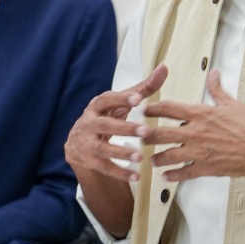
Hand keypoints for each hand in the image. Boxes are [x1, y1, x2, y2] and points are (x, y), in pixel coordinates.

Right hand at [65, 64, 167, 183]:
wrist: (79, 143)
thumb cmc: (107, 117)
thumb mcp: (122, 103)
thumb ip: (143, 88)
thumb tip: (165, 67)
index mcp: (97, 106)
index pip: (107, 99)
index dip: (121, 99)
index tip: (139, 99)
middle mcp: (88, 122)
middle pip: (104, 124)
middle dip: (124, 128)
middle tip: (145, 130)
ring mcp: (85, 142)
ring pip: (101, 148)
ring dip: (120, 153)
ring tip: (140, 157)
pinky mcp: (87, 159)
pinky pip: (103, 167)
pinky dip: (119, 173)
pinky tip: (136, 176)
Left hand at [140, 69, 244, 181]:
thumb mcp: (234, 104)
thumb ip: (218, 90)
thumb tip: (214, 73)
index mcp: (202, 114)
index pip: (169, 108)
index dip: (152, 108)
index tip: (142, 109)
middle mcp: (196, 132)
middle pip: (162, 132)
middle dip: (146, 134)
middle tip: (137, 135)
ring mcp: (200, 152)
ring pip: (169, 155)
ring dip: (157, 157)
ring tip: (150, 158)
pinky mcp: (207, 168)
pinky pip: (184, 173)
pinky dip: (173, 175)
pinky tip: (165, 176)